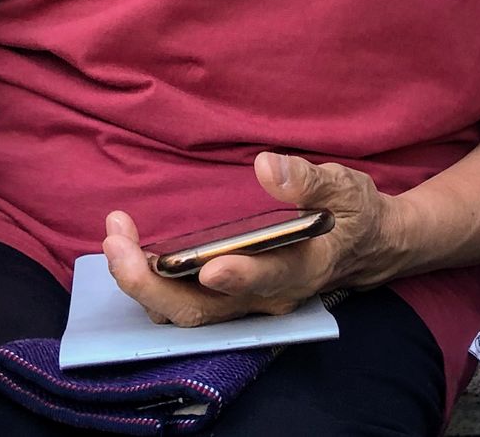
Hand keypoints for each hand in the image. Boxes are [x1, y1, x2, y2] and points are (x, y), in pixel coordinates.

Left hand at [102, 152, 399, 326]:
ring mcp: (244, 304)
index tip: (210, 265)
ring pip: (184, 312)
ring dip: (143, 282)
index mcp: (304, 270)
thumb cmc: (353, 214)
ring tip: (115, 236)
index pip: (270, 280)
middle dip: (154, 282)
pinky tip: (130, 246)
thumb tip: (266, 166)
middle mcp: (268, 298)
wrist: (364, 247)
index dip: (239, 277)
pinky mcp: (227, 299)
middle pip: (204, 311)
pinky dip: (150, 280)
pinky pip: (181, 302)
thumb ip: (309, 180)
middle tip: (117, 240)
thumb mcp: (345, 187)